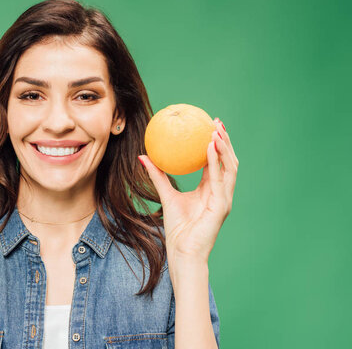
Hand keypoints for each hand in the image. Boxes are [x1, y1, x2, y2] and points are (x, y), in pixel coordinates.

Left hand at [138, 118, 238, 262]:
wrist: (182, 252)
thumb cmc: (176, 228)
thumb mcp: (165, 195)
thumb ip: (157, 175)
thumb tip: (142, 156)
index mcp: (211, 190)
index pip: (217, 162)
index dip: (215, 144)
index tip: (209, 126)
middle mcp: (221, 192)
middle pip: (228, 161)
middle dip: (225, 141)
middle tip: (216, 122)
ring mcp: (224, 199)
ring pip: (230, 167)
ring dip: (224, 147)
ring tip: (215, 130)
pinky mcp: (222, 205)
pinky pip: (220, 179)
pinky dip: (216, 161)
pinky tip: (209, 147)